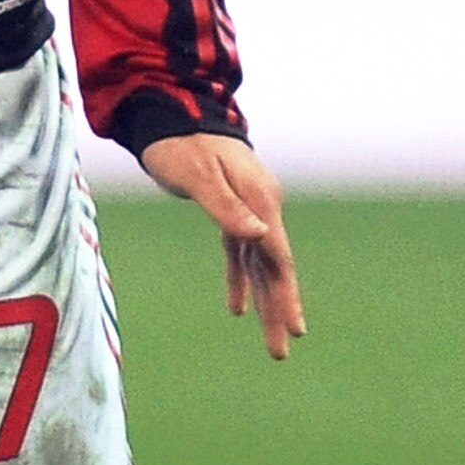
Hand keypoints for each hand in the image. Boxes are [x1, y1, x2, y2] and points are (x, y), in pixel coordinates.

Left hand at [138, 132, 305, 360]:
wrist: (169, 114)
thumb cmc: (180, 144)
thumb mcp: (198, 176)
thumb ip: (228, 208)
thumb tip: (258, 237)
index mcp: (260, 201)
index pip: (278, 258)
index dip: (286, 295)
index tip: (295, 328)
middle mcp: (261, 207)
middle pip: (275, 268)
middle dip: (279, 310)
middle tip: (282, 351)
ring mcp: (249, 208)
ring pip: (260, 265)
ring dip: (265, 302)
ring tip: (273, 341)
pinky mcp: (231, 209)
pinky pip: (240, 253)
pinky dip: (239, 279)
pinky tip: (237, 309)